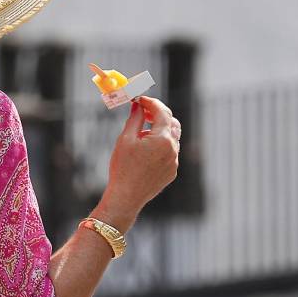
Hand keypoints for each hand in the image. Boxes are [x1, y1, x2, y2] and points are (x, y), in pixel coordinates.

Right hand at [97, 96, 180, 230]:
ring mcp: (174, 161)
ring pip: (172, 138)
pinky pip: (170, 152)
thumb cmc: (123, 168)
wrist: (126, 196)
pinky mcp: (172, 171)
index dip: (151, 103)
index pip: (162, 113)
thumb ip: (135, 119)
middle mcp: (173, 148)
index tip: (140, 99)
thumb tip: (138, 105)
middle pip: (172, 123)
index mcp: (162, 139)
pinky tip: (144, 151)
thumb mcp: (125, 139)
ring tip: (141, 133)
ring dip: (160, 130)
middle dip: (159, 114)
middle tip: (143, 111)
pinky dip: (160, 145)